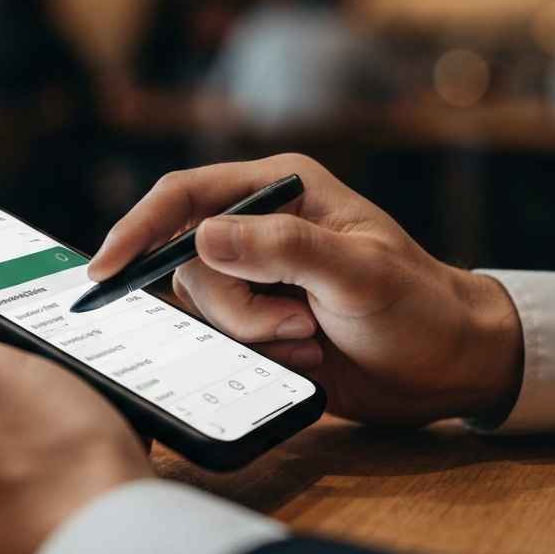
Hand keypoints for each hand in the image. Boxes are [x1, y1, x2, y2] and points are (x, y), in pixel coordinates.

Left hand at [0, 287, 153, 553]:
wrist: (115, 539)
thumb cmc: (51, 457)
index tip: (21, 354)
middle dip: (18, 387)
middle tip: (54, 384)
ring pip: (11, 436)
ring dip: (44, 419)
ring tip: (76, 418)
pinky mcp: (20, 528)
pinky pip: (36, 470)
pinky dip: (59, 455)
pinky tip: (84, 449)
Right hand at [89, 154, 523, 425]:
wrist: (448, 366)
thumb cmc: (416, 305)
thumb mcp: (357, 272)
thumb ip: (282, 249)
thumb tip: (201, 238)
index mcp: (280, 187)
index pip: (187, 194)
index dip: (139, 225)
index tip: (107, 268)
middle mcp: (258, 224)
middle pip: (189, 258)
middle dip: (237, 305)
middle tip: (297, 324)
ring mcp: (256, 274)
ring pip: (203, 304)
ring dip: (252, 332)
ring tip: (310, 338)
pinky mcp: (257, 318)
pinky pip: (221, 335)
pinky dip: (259, 352)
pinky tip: (308, 353)